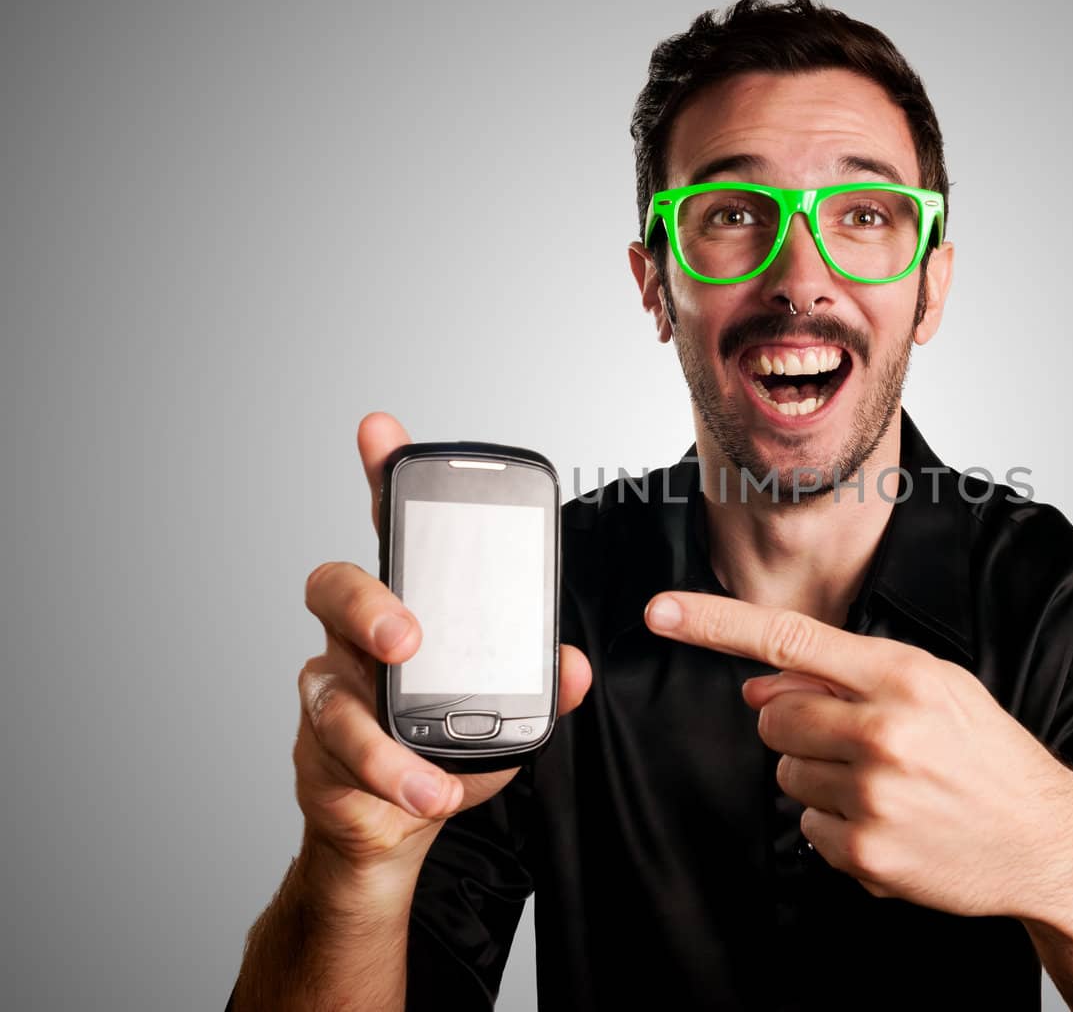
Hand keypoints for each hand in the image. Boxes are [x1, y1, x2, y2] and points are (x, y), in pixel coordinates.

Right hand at [294, 412, 592, 870]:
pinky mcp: (319, 746)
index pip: (390, 528)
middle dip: (366, 604)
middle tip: (406, 637)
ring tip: (428, 776)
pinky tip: (426, 793)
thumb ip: (539, 681)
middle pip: (335, 587)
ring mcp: (332, 689)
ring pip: (332, 691)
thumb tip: (574, 666)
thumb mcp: (504, 706)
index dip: (382, 478)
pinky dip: (392, 778)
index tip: (381, 431)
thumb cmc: (442, 743)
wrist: (391, 821)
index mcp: (407, 603)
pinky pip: (345, 755)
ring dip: (382, 738)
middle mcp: (356, 635)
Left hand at [642, 591, 1072, 919]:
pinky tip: (887, 822)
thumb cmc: (987, 755)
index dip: (714, 624)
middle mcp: (883, 732)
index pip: (789, 638)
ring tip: (883, 785)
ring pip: (784, 774)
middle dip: (797, 725)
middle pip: (773, 716)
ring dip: (818, 777)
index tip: (660, 611)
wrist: (1044, 839)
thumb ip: (847, 676)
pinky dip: (835, 826)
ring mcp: (871, 797)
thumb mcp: (935, 688)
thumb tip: (759, 683)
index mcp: (902, 677)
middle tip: (856, 741)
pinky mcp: (864, 854)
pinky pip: (806, 826)